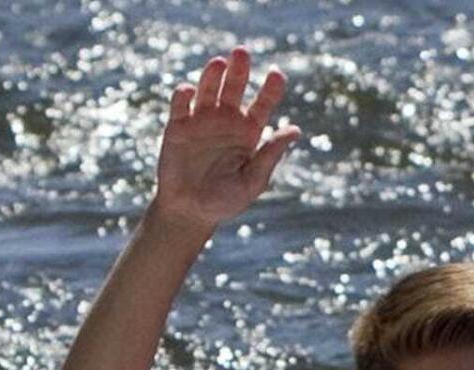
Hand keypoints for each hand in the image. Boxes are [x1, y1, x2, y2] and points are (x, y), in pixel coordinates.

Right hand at [151, 48, 300, 234]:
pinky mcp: (178, 127)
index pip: (263, 102)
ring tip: (218, 63)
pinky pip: (181, 105)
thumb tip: (295, 130)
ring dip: (212, 74)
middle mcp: (226, 120)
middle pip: (235, 86)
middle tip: (241, 52)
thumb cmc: (224, 201)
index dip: (271, 87)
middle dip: (239, 69)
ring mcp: (201, 121)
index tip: (276, 75)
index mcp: (249, 131)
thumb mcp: (252, 182)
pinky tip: (187, 91)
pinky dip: (183, 95)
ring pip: (208, 88)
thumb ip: (270, 156)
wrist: (189, 212)